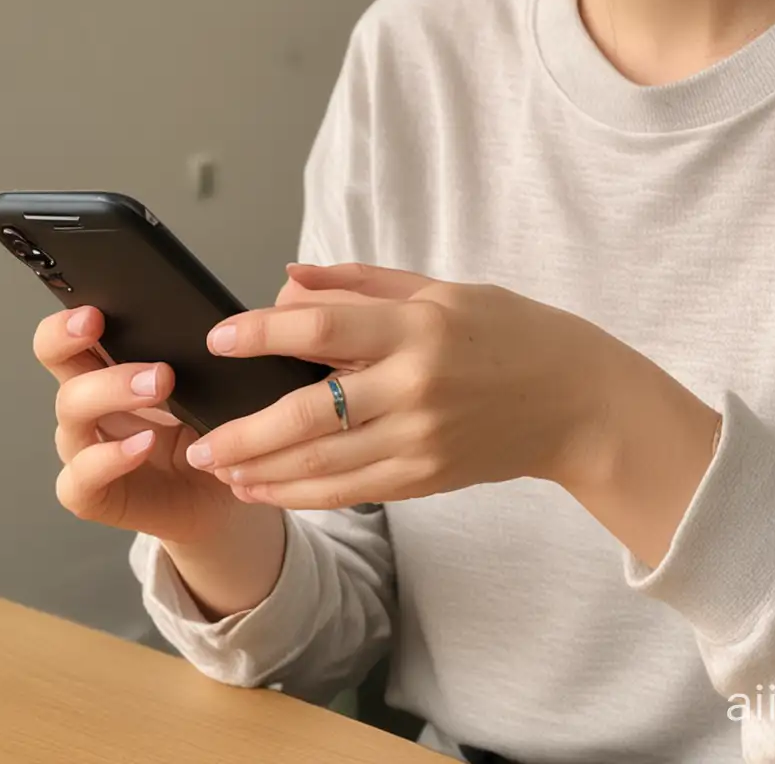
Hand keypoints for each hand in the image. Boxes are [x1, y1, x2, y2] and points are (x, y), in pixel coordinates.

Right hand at [33, 305, 242, 544]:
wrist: (220, 496)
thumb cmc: (210, 433)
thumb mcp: (209, 384)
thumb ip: (199, 352)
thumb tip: (218, 317)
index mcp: (108, 371)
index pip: (69, 336)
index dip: (68, 321)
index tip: (93, 308)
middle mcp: (89, 407)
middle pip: (58, 363)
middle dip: (73, 340)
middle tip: (104, 325)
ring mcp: (85, 450)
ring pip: (70, 412)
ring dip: (111, 389)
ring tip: (159, 382)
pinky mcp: (91, 495)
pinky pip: (81, 478)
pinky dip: (109, 458)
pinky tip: (144, 444)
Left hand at [184, 263, 624, 511]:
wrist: (577, 401)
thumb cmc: (511, 331)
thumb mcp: (441, 290)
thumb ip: (361, 285)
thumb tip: (288, 279)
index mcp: (419, 328)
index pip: (323, 328)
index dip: (263, 332)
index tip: (218, 337)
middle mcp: (415, 388)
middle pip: (310, 414)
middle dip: (244, 430)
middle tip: (197, 437)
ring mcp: (420, 441)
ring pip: (323, 466)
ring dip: (262, 470)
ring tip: (218, 466)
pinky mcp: (425, 479)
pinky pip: (350, 491)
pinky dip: (301, 493)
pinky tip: (265, 488)